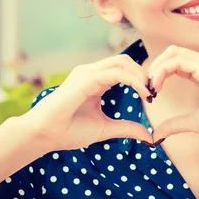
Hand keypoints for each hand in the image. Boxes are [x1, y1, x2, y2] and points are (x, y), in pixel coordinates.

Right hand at [23, 55, 153, 152]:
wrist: (44, 135)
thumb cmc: (68, 130)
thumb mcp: (105, 128)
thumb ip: (127, 128)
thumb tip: (150, 137)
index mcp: (95, 80)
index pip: (123, 69)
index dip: (140, 78)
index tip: (152, 96)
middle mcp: (91, 72)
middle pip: (125, 61)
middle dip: (143, 74)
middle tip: (153, 92)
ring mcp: (87, 73)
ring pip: (122, 62)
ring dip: (140, 75)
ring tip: (149, 93)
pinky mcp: (85, 79)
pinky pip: (115, 73)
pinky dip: (132, 80)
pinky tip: (142, 92)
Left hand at [148, 46, 198, 141]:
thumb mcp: (196, 122)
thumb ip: (176, 124)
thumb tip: (157, 133)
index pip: (175, 62)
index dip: (159, 73)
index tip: (151, 93)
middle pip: (172, 52)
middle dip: (154, 67)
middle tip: (147, 88)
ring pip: (173, 52)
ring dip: (156, 68)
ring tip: (151, 88)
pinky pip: (177, 61)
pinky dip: (161, 71)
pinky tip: (157, 87)